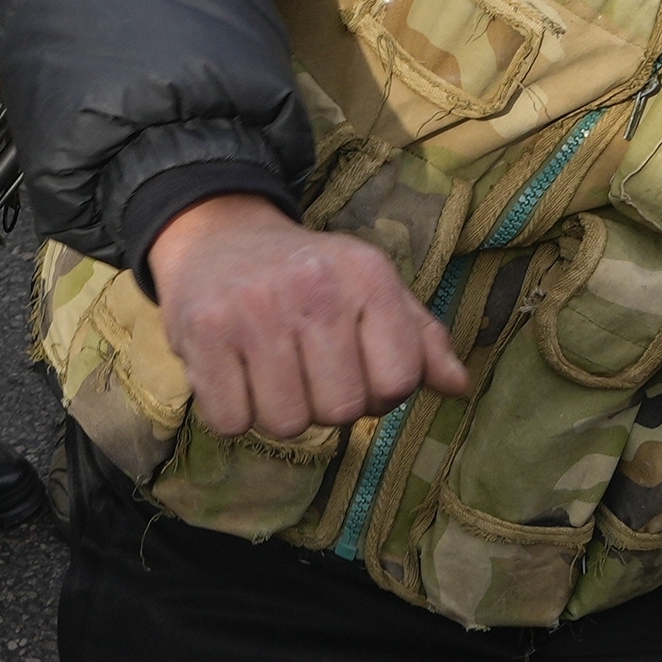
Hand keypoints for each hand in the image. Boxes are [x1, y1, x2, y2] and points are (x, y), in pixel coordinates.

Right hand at [144, 195, 468, 439]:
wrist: (217, 237)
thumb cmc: (308, 275)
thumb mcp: (372, 289)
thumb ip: (420, 340)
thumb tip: (459, 387)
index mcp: (367, 276)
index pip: (398, 380)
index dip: (379, 391)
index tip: (355, 368)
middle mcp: (314, 287)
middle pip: (342, 410)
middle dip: (326, 404)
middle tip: (306, 370)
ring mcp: (255, 309)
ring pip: (287, 423)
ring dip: (278, 413)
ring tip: (271, 372)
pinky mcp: (202, 331)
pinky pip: (231, 422)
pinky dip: (233, 413)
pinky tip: (235, 375)